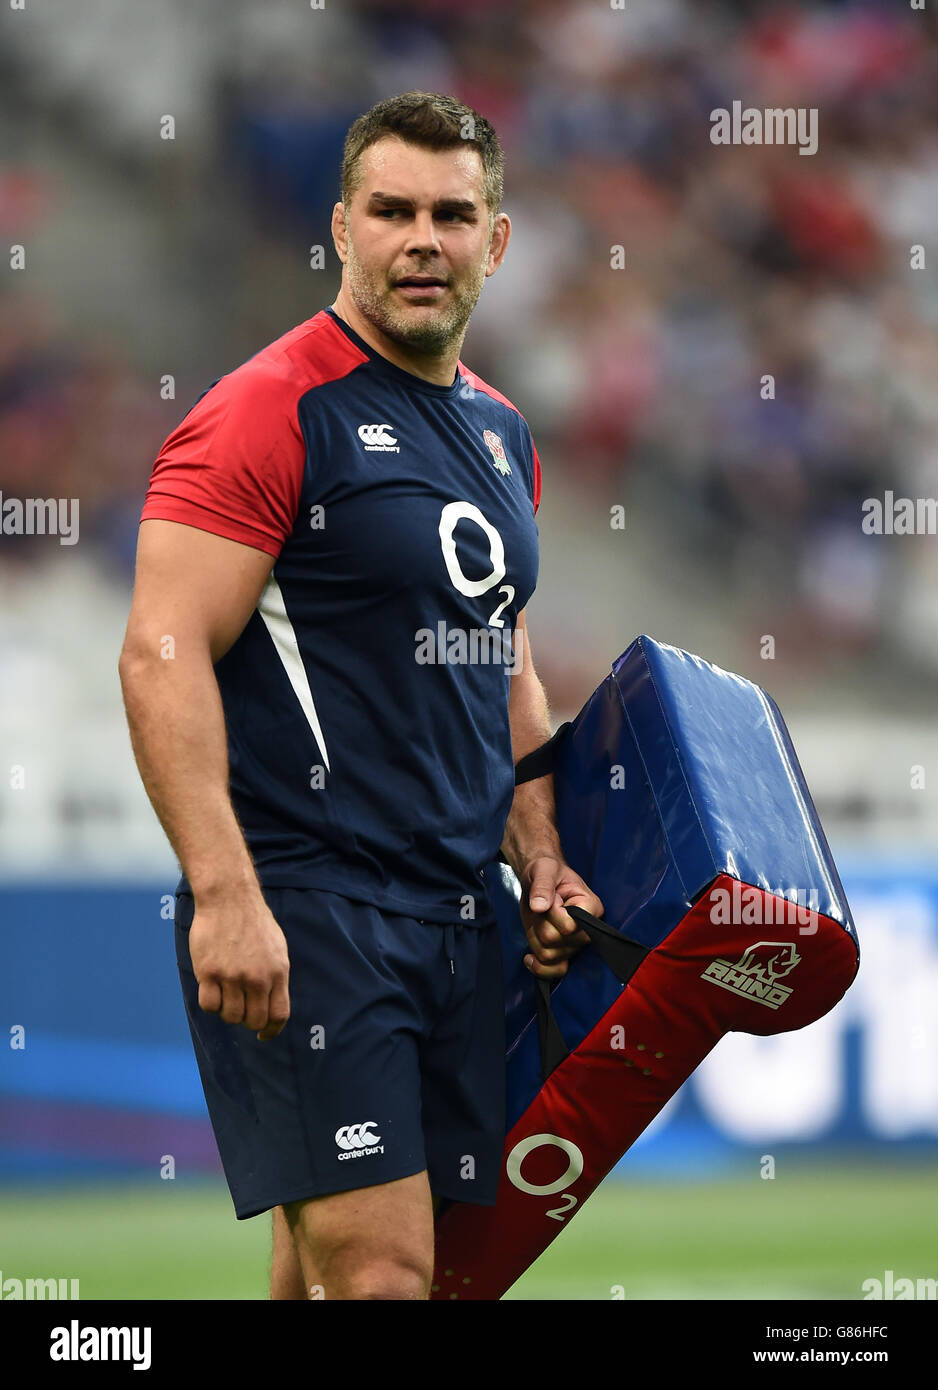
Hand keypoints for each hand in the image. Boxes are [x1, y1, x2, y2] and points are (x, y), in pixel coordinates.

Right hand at [188, 891, 290, 1040]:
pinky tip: (211, 988)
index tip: (263, 1035)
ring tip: (225, 992)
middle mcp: (257, 977)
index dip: (271, 1031)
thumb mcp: (277, 948)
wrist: (229, 898)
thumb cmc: (253, 922)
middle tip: (240, 1008)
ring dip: (227, 1011)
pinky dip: (210, 1003)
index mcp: (278, 972)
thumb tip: (272, 1003)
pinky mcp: (209, 972)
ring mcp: (233, 976)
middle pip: (253, 1020)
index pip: (279, 1015)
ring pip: (230, 1016)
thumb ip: (276, 976)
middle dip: (247, 1021)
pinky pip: (209, 1005)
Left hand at [519, 855, 603, 979]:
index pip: (569, 925)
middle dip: (540, 924)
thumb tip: (539, 906)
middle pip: (556, 942)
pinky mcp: (562, 952)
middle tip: (543, 906)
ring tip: (539, 919)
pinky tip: (528, 957)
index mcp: (591, 906)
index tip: (552, 898)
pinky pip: (554, 971)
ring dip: (535, 938)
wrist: (539, 880)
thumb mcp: (544, 870)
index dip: (553, 913)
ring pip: (549, 955)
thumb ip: (542, 885)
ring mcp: (575, 943)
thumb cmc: (547, 871)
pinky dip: (539, 967)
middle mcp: (587, 929)